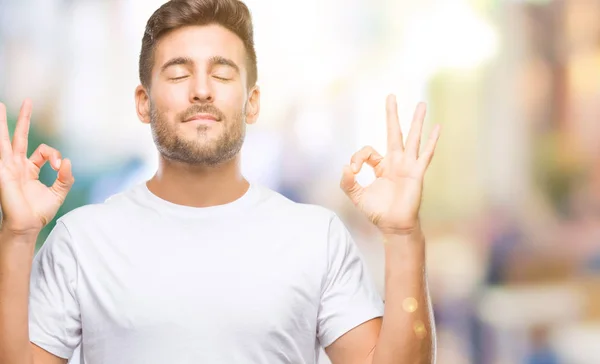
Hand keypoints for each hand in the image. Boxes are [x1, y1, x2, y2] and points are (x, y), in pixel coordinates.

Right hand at [0, 99, 73, 235]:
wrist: (26, 225)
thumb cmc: (38, 212)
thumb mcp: (58, 192)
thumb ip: (65, 177)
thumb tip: (67, 161)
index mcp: (30, 169)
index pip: (43, 151)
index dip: (53, 155)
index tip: (58, 166)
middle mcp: (17, 165)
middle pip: (20, 136)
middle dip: (24, 118)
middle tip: (27, 100)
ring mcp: (8, 167)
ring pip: (5, 140)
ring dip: (3, 122)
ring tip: (0, 105)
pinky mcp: (4, 172)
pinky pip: (2, 152)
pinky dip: (1, 141)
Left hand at [340, 95, 439, 234]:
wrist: (394, 226)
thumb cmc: (378, 212)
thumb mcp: (356, 196)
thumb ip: (347, 182)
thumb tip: (344, 167)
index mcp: (382, 166)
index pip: (368, 151)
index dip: (358, 157)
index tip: (353, 169)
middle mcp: (396, 162)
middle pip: (394, 133)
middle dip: (392, 114)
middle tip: (390, 95)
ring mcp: (408, 166)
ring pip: (412, 138)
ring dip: (417, 121)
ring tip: (421, 103)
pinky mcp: (417, 173)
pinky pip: (425, 154)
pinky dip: (432, 141)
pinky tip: (437, 127)